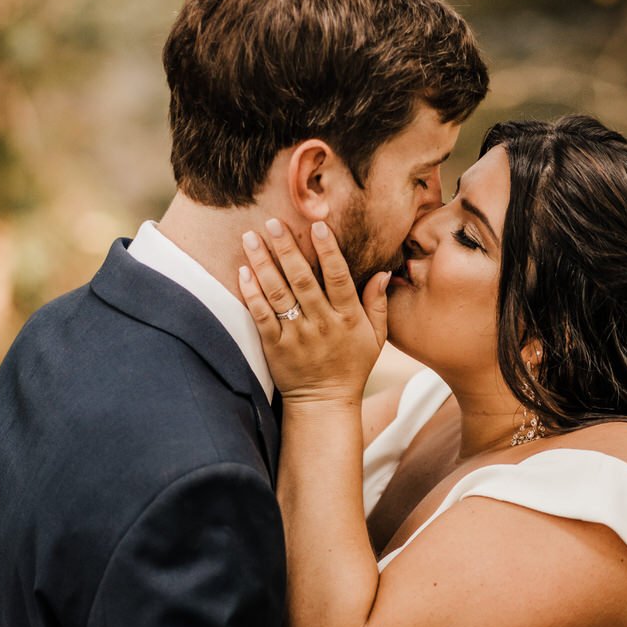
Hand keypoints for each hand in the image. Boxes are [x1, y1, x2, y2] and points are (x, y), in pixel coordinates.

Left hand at [238, 219, 390, 402]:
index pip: (339, 278)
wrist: (324, 403)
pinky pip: (261, 316)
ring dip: (263, 264)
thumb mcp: (376, 338)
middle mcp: (321, 324)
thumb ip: (378, 304)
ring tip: (250, 237)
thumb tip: (383, 271)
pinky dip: (251, 294)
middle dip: (286, 249)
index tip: (317, 226)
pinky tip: (243, 272)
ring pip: (278, 294)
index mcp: (347, 318)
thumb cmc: (351, 366)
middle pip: (302, 280)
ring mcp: (296, 336)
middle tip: (272, 222)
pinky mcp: (275, 347)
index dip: (328, 251)